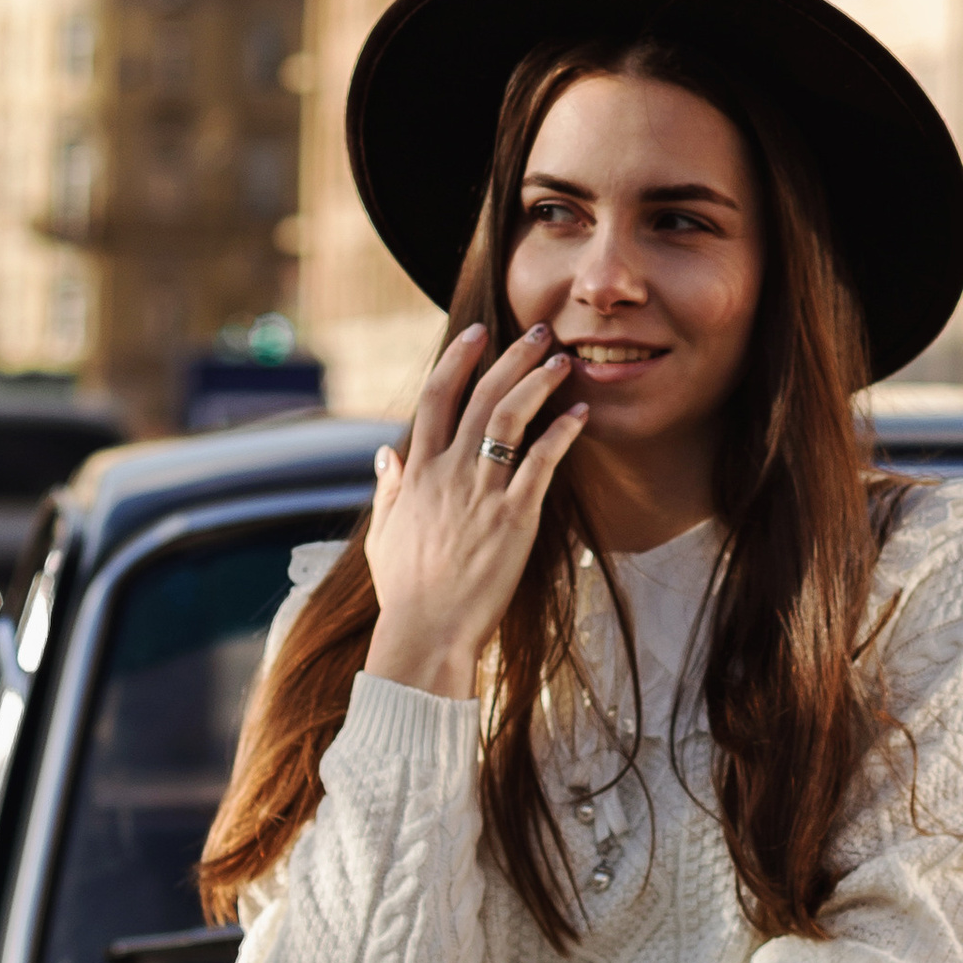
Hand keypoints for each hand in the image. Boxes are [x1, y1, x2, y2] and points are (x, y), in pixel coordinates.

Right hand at [363, 323, 586, 698]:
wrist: (426, 632)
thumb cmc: (406, 592)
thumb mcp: (383, 536)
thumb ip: (387, 491)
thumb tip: (385, 455)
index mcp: (417, 473)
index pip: (436, 398)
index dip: (459, 360)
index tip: (478, 334)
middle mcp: (448, 473)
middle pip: (479, 396)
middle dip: (510, 357)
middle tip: (539, 331)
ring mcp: (481, 493)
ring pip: (509, 419)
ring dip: (537, 382)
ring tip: (562, 360)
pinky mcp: (513, 518)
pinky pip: (540, 464)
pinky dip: (562, 434)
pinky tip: (579, 414)